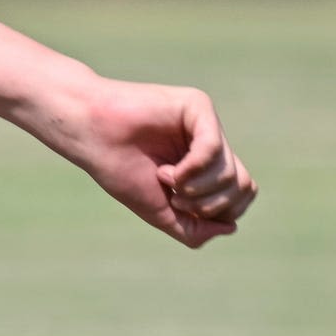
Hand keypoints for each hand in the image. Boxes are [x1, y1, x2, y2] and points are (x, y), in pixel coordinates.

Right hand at [40, 77, 256, 247]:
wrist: (91, 137)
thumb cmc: (120, 170)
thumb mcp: (161, 213)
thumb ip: (195, 229)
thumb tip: (232, 228)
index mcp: (206, 167)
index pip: (241, 195)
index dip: (218, 213)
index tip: (179, 208)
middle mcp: (212, 145)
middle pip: (243, 186)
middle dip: (210, 205)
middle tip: (176, 198)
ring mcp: (207, 125)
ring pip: (230, 172)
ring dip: (195, 189)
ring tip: (164, 177)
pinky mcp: (197, 106)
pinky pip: (213, 149)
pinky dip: (192, 170)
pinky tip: (167, 171)